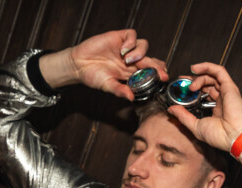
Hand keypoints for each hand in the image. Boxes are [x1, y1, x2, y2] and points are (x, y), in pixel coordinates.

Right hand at [40, 29, 167, 97]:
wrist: (78, 64)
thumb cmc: (92, 76)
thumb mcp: (107, 86)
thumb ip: (120, 90)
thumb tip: (131, 98)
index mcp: (130, 72)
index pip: (149, 71)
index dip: (158, 73)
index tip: (163, 79)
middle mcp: (131, 60)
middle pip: (150, 59)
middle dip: (156, 65)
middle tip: (160, 72)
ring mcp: (125, 48)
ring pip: (143, 45)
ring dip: (140, 53)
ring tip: (129, 60)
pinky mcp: (119, 37)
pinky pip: (132, 35)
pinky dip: (131, 42)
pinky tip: (123, 50)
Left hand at [166, 62, 241, 165]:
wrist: (233, 136)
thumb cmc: (219, 136)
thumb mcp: (195, 126)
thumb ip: (183, 116)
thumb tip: (172, 109)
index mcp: (216, 109)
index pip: (203, 94)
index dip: (193, 89)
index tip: (182, 89)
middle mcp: (222, 99)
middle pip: (207, 84)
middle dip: (193, 80)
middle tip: (183, 82)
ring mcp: (226, 92)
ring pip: (212, 76)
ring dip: (199, 76)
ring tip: (189, 82)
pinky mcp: (229, 86)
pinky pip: (218, 71)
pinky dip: (207, 67)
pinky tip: (195, 69)